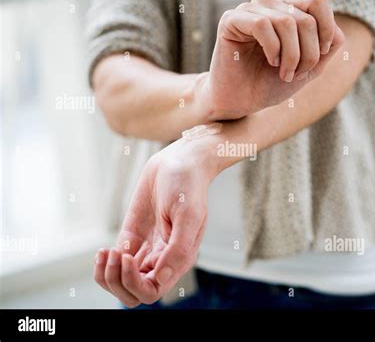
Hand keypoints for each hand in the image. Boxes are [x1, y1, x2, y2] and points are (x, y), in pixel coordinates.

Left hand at [94, 138, 216, 306]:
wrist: (178, 162)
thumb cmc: (188, 185)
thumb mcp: (188, 215)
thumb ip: (179, 249)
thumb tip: (162, 277)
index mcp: (179, 259)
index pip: (152, 291)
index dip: (135, 283)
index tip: (128, 257)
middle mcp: (161, 259)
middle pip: (133, 293)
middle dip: (118, 282)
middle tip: (117, 255)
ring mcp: (145, 250)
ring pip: (121, 283)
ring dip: (108, 276)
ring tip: (106, 253)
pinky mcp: (132, 237)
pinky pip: (114, 264)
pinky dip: (104, 263)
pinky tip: (103, 250)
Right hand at [201, 0, 344, 118]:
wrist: (241, 102)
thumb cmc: (269, 84)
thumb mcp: (308, 69)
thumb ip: (326, 49)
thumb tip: (337, 32)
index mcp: (288, 11)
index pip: (317, 2)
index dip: (326, 31)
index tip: (317, 59)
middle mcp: (270, 5)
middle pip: (306, 18)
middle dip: (308, 53)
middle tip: (295, 74)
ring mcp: (250, 10)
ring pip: (287, 22)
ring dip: (291, 55)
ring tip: (283, 72)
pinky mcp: (231, 20)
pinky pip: (263, 24)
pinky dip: (272, 49)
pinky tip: (270, 62)